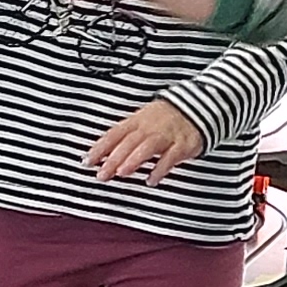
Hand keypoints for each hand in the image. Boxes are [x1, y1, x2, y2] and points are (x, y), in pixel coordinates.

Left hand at [87, 101, 205, 181]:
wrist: (199, 107)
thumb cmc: (165, 119)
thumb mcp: (143, 121)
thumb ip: (125, 137)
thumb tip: (103, 155)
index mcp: (137, 121)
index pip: (114, 134)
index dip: (100, 148)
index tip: (87, 162)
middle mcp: (150, 127)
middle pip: (129, 142)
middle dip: (113, 158)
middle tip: (101, 174)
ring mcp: (167, 135)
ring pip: (148, 146)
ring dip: (133, 160)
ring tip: (121, 173)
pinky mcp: (184, 144)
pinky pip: (171, 157)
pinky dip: (160, 168)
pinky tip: (151, 179)